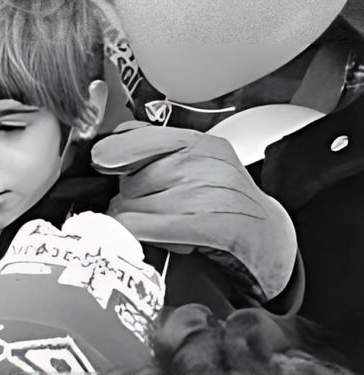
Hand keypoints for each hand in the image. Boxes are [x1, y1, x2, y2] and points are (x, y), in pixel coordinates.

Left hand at [92, 121, 296, 299]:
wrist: (270, 239)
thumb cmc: (224, 201)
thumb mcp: (196, 164)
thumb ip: (155, 149)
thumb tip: (107, 149)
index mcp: (200, 144)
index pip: (136, 136)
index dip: (112, 153)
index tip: (105, 165)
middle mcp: (205, 164)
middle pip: (131, 178)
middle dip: (131, 196)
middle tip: (150, 206)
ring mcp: (209, 194)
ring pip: (134, 205)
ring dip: (135, 219)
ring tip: (159, 223)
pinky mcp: (210, 226)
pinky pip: (146, 226)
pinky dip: (136, 232)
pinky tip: (145, 234)